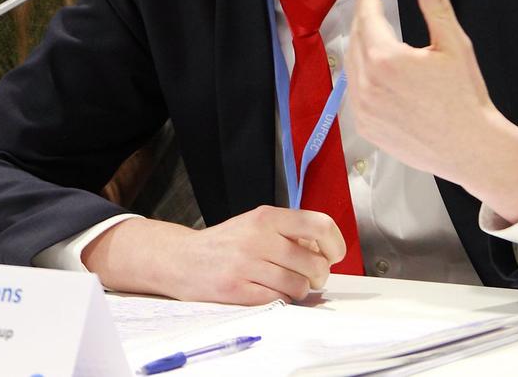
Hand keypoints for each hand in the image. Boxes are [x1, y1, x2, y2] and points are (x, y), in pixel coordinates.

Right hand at [81, 207, 343, 304]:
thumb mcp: (255, 223)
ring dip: (300, 291)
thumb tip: (326, 247)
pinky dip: (280, 300)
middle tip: (310, 277)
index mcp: (267, 217)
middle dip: (319, 275)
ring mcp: (247, 264)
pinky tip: (270, 292)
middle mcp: (258, 237)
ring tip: (288, 285)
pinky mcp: (237, 289)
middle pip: (314, 262)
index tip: (334, 254)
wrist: (181, 259)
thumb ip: (288, 231)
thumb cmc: (224, 244)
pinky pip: (277, 300)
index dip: (335, 244)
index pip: (319, 225)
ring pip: (299, 285)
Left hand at [344, 0, 517, 221]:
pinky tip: (373, 72)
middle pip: (356, 40)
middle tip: (371, 7)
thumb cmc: (466, 97)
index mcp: (386, 59)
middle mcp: (367, 85)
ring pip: (351, 67)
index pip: (368, 18)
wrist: (470, 147)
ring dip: (359, 48)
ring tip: (372, 37)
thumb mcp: (455, 45)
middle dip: (364, 21)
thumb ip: (436, 7)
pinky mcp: (366, 128)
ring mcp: (363, 109)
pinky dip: (359, 78)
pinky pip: (354, 94)